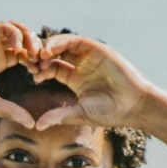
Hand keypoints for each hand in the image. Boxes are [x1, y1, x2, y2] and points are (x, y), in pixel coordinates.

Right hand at [0, 22, 41, 126]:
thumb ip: (13, 111)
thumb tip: (32, 124)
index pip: (23, 53)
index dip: (34, 60)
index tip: (39, 72)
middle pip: (22, 38)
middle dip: (35, 47)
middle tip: (41, 60)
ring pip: (16, 29)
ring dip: (29, 37)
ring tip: (33, 53)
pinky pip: (4, 27)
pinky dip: (16, 33)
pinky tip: (19, 48)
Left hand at [31, 35, 154, 129]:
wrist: (134, 107)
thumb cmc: (110, 113)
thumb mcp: (79, 113)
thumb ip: (58, 116)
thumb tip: (37, 126)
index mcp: (76, 80)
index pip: (53, 69)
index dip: (41, 71)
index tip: (34, 76)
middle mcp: (82, 66)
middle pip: (56, 54)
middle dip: (42, 56)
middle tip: (32, 62)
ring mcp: (90, 57)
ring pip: (65, 44)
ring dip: (50, 47)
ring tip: (41, 55)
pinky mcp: (99, 50)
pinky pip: (77, 41)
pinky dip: (63, 42)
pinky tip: (52, 50)